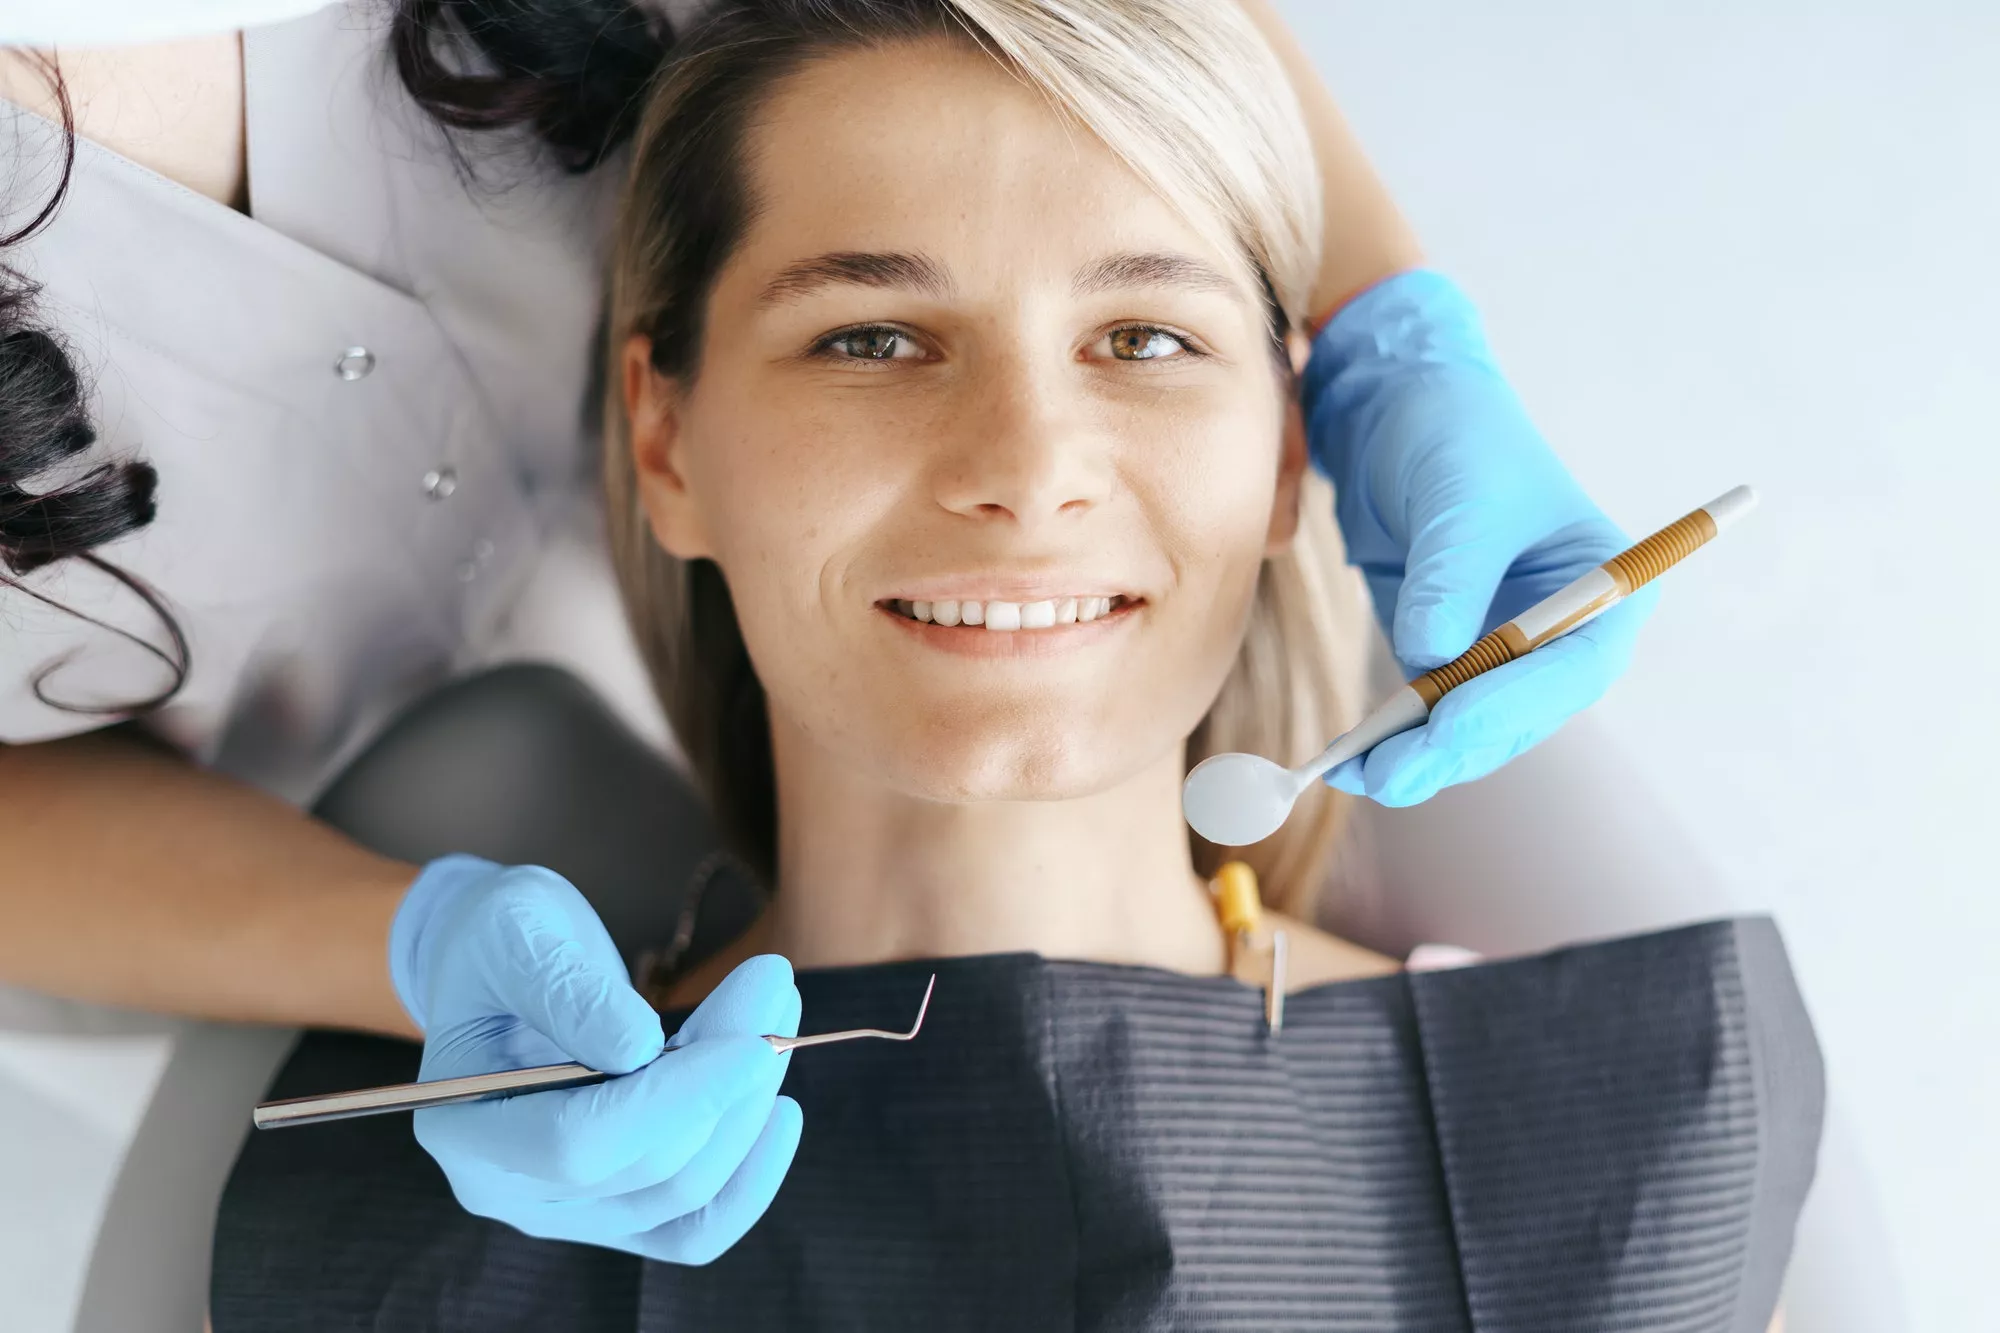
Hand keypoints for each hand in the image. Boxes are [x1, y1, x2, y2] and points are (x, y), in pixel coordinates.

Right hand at [389, 855, 801, 1263]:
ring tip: (776, 1010)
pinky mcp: (616, 1209)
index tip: (750, 1042)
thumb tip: (639, 1049)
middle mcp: (507, 1188)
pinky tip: (782, 1112)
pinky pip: (692, 1228)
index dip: (671, 1100)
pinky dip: (748, 1178)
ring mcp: (564, 1210)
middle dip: (726, 1081)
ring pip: (683, 1191)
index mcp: (463, 1124)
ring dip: (748, 1106)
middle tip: (771, 985)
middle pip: (644, 1168)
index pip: (574, 1144)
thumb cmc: (500, 941)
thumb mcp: (517, 931)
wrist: (502, 967)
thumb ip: (568, 991)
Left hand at [1300, 270, 1655, 805]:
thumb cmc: (1455, 432)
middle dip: (1454, 745)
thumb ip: (1451, 580)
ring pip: (1471, 728)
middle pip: (1522, 714)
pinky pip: (1428, 716)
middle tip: (1389, 773)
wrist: (1397, 406)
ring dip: (1417, 755)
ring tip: (1355, 772)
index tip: (1452, 723)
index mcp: (1605, 586)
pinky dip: (1392, 740)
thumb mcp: (1460, 498)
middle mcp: (1564, 631)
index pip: (1575, 666)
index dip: (1517, 704)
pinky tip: (1347, 759)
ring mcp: (1504, 650)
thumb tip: (1431, 659)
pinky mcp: (1449, 655)